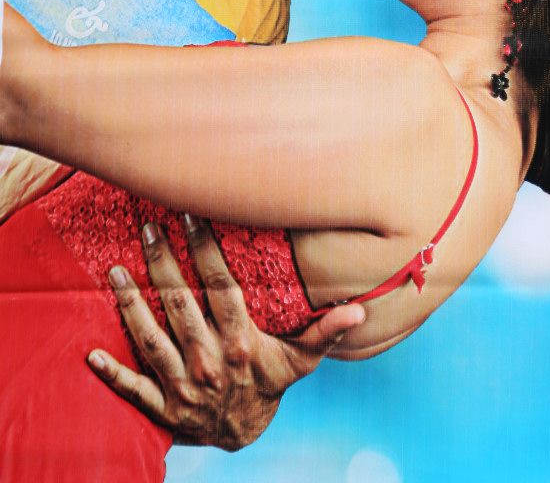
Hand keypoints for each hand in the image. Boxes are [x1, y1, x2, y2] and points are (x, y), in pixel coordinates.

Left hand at [87, 216, 364, 449]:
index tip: (191, 214)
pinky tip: (90, 352)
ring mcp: (182, 386)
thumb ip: (325, 332)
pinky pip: (132, 389)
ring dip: (130, 305)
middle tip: (147, 226)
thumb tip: (360, 310)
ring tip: (115, 269)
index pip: (221, 288)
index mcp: (242, 344)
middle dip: (163, 263)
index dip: (205, 249)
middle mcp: (210, 362)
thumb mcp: (300, 360)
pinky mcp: (161, 408)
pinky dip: (111, 373)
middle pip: (181, 305)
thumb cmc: (269, 384)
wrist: (242, 435)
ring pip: (151, 339)